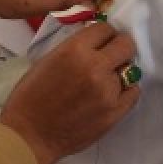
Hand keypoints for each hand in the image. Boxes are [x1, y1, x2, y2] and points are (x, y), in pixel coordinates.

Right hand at [0, 22, 138, 163]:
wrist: (29, 134)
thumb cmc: (30, 97)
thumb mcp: (47, 60)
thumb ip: (74, 49)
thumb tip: (94, 42)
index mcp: (74, 50)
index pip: (105, 29)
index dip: (103, 35)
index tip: (100, 42)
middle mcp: (95, 67)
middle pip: (125, 45)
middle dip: (118, 48)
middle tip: (110, 57)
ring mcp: (108, 91)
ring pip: (130, 70)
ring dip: (118, 73)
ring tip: (103, 82)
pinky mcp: (115, 112)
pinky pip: (133, 92)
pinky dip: (125, 91)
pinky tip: (111, 95)